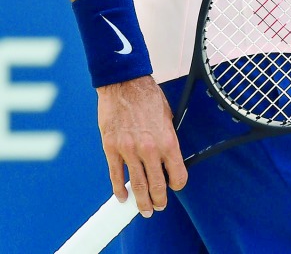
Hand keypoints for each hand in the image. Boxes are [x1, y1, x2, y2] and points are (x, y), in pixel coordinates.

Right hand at [97, 76, 187, 216]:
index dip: (177, 184)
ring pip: (137, 185)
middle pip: (156, 185)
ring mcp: (129, 151)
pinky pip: (116, 175)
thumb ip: (167, 138)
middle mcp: (150, 150)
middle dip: (159, 200)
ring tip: (144, 209)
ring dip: (141, 201)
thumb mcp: (167, 116)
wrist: (125, 83)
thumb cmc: (147, 96)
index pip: (177, 174)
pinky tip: (122, 197)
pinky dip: (119, 190)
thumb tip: (167, 155)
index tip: (175, 186)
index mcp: (167, 141)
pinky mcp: (112, 149)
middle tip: (158, 207)